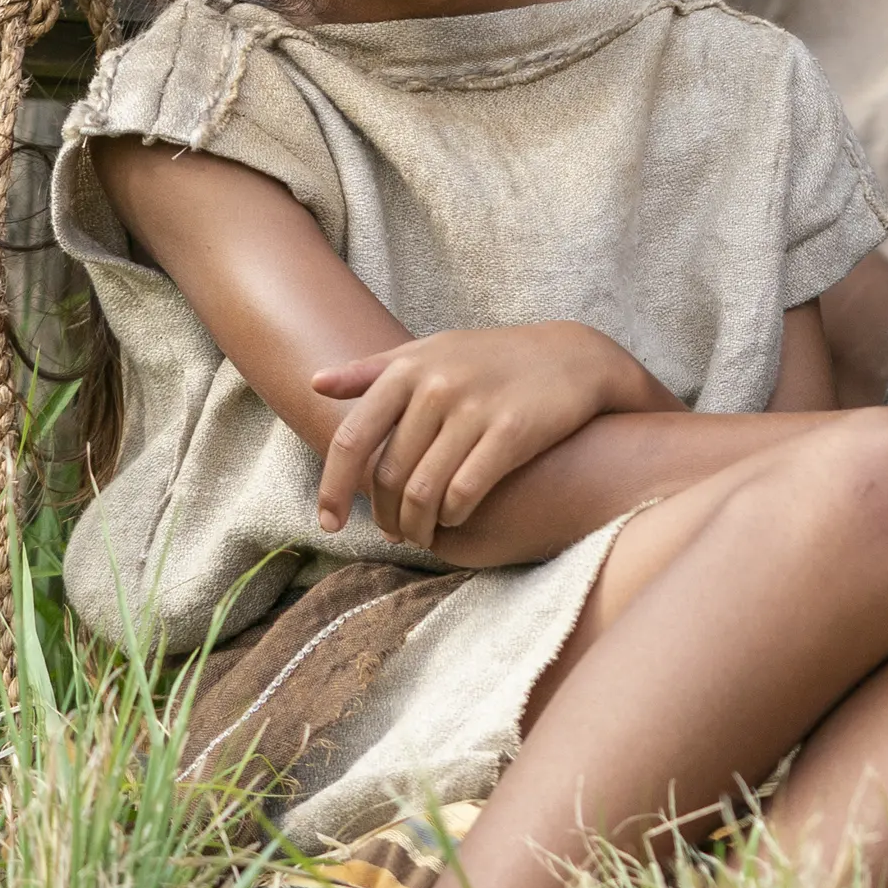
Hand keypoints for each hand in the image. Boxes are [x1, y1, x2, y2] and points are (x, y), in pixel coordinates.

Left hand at [309, 323, 652, 553]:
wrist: (572, 356)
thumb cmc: (493, 359)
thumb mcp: (432, 352)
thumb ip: (373, 369)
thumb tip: (315, 383)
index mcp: (408, 369)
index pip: (351, 439)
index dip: (332, 488)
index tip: (328, 523)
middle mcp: (436, 386)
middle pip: (387, 475)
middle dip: (384, 515)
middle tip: (392, 533)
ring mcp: (474, 408)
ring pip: (423, 491)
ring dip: (416, 525)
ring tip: (420, 535)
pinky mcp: (511, 432)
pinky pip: (465, 492)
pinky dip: (453, 517)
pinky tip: (455, 521)